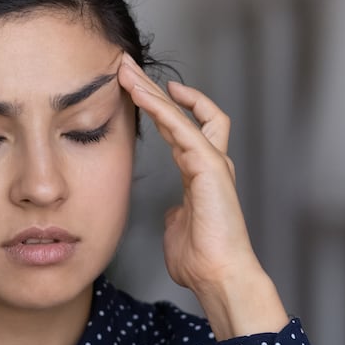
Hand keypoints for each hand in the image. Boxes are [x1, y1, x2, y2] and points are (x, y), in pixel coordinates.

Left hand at [117, 54, 287, 337]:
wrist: (218, 276)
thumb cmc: (200, 259)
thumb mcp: (178, 229)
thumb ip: (176, 213)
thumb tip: (172, 211)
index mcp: (201, 174)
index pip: (182, 128)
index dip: (162, 108)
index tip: (139, 92)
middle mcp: (210, 162)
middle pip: (184, 111)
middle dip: (153, 88)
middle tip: (125, 68)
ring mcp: (212, 162)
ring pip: (182, 113)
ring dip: (151, 91)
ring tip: (126, 72)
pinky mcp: (211, 167)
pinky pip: (183, 129)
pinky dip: (161, 110)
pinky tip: (141, 96)